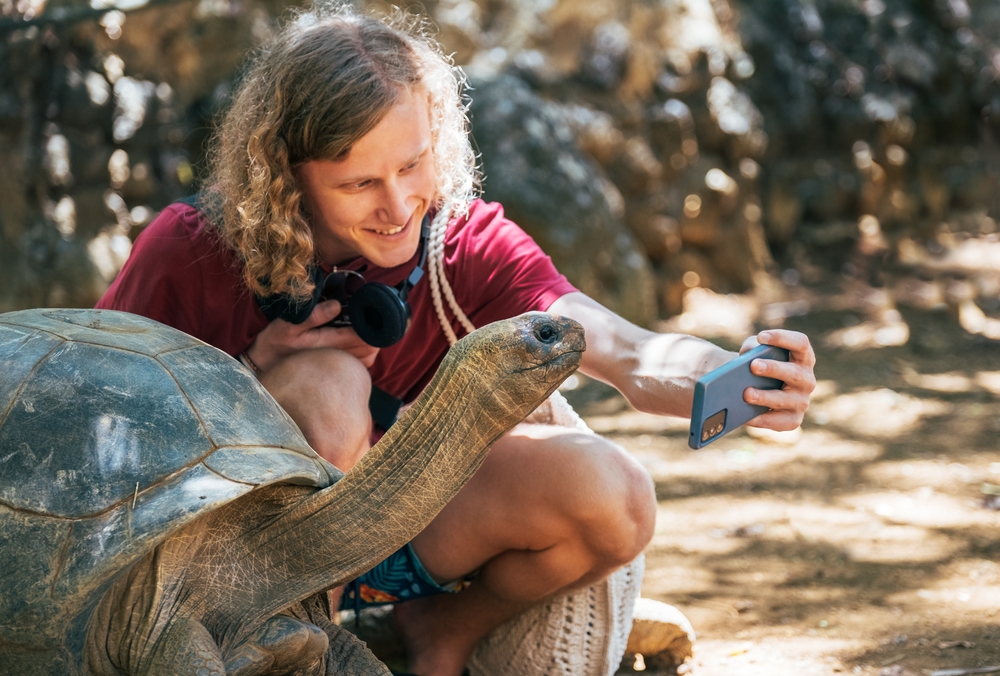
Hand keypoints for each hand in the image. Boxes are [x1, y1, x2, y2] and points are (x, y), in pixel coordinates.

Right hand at [245, 299, 379, 371]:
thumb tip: (337, 305)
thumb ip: (314, 316)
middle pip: (370, 348)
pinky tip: (359, 342)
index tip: (372, 310)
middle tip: (371, 317)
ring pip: (368, 358)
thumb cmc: (276, 342)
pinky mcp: (334, 370)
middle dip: (374, 332)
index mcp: (328, 344)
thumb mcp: (289, 324)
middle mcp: (336, 357)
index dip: (372, 324)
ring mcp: (337, 366)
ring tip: (367, 328)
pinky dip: (365, 354)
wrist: (265, 365)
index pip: (362, 336)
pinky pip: (359, 365)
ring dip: (372, 343)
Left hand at [739, 329, 815, 430]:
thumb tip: (746, 357)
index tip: (761, 337)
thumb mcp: (754, 351)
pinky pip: (779, 422)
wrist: (753, 388)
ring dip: (765, 396)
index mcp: (803, 357)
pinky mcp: (793, 420)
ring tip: (746, 393)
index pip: (801, 343)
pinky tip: (746, 417)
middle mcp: (807, 379)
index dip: (783, 338)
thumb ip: (752, 348)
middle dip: (773, 369)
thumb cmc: (757, 364)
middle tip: (753, 365)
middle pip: (794, 372)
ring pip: (786, 399)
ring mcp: (802, 401)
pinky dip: (761, 419)